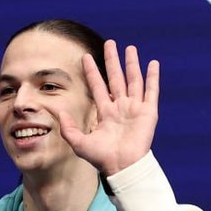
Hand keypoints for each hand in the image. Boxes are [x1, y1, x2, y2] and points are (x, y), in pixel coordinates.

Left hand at [52, 40, 158, 175]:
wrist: (123, 167)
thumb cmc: (102, 158)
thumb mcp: (79, 143)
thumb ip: (68, 127)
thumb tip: (58, 110)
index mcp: (105, 113)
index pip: (97, 86)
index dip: (91, 71)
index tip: (85, 57)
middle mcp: (120, 107)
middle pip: (115, 78)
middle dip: (112, 61)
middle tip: (109, 43)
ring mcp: (135, 109)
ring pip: (134, 80)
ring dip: (132, 64)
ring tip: (130, 48)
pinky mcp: (148, 112)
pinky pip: (151, 91)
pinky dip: (153, 77)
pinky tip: (153, 63)